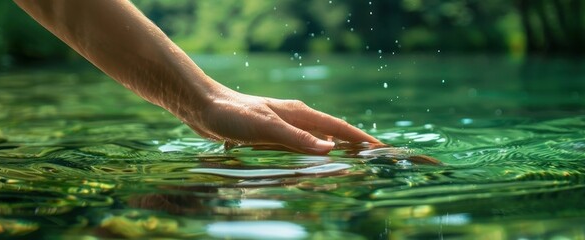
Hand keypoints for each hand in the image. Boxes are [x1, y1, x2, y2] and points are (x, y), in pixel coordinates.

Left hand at [175, 87, 379, 154]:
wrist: (204, 107)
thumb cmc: (233, 114)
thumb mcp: (266, 128)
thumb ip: (297, 138)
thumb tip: (329, 149)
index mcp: (299, 114)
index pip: (338, 128)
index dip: (360, 138)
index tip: (380, 148)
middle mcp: (295, 118)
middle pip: (332, 132)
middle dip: (354, 143)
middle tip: (374, 157)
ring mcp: (284, 125)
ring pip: (318, 139)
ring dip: (336, 149)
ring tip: (352, 160)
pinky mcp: (271, 134)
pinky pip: (302, 145)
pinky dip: (315, 152)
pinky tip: (313, 159)